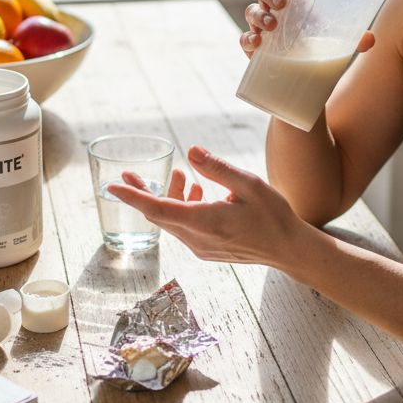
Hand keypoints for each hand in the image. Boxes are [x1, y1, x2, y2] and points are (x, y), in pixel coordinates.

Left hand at [108, 145, 313, 267]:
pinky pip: (184, 228)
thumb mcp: (250, 184)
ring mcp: (201, 248)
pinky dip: (182, 209)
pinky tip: (198, 193)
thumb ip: (217, 168)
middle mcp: (198, 239)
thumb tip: (189, 151)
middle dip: (143, 193)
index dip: (133, 196)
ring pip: (172, 221)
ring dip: (169, 198)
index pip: (158, 209)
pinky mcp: (207, 250)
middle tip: (129, 173)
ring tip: (180, 175)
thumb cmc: (273, 216)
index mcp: (206, 222)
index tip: (112, 186)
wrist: (289, 250)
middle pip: (159, 215)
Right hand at [240, 0, 375, 57]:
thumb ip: (354, 37)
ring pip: (252, 11)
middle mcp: (274, 8)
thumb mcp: (337, 39)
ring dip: (260, 15)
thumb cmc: (318, 44)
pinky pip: (244, 40)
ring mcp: (262, 27)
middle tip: (282, 3)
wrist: (305, 76)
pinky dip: (248, 40)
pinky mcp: (255, 49)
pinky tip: (256, 43)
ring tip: (272, 24)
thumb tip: (371, 38)